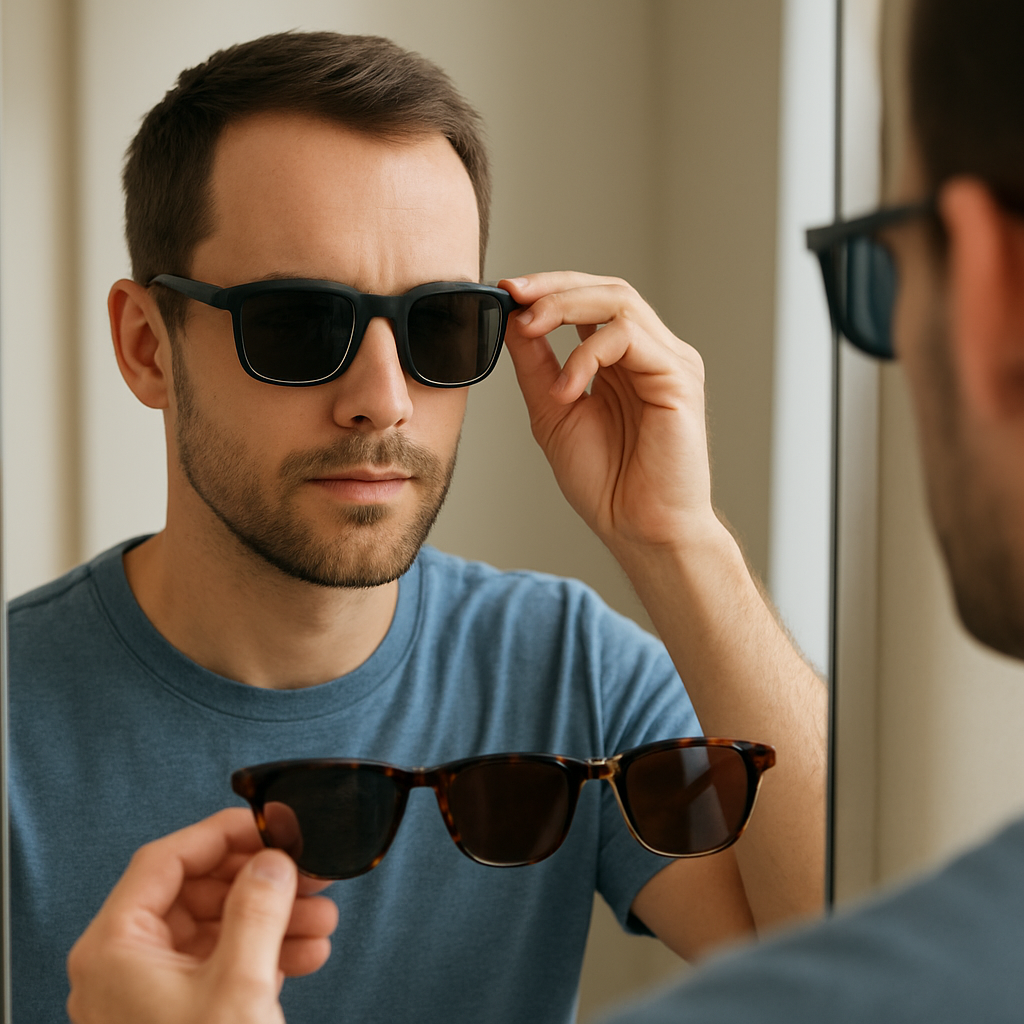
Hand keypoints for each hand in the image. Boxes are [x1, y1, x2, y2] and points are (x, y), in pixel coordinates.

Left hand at [66, 808, 337, 1023]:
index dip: (224, 835)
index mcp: (116, 946)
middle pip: (196, 891)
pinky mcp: (176, 1016)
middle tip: (308, 874)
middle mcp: (125, 963)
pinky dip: (265, 953)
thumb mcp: (238, 987)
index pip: (167, 860)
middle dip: (261, 883)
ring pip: (216, 927)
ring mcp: (149, 992)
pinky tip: (307, 954)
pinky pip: (221, 963)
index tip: (271, 825)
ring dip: (274, 918)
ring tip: (322, 921)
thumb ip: (259, 910)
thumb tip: (272, 861)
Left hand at [501, 272, 717, 555]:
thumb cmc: (606, 483)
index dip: (548, 288)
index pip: (590, 300)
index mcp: (623, 361)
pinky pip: (630, 337)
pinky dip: (588, 352)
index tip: (505, 292)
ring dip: (565, 307)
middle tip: (514, 295)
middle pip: (606, 289)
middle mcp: (650, 354)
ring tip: (530, 330)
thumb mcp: (553, 413)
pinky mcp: (678, 377)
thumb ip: (537, 366)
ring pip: (619, 301)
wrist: (638, 529)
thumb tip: (512, 319)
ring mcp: (668, 362)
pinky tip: (568, 387)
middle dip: (553, 286)